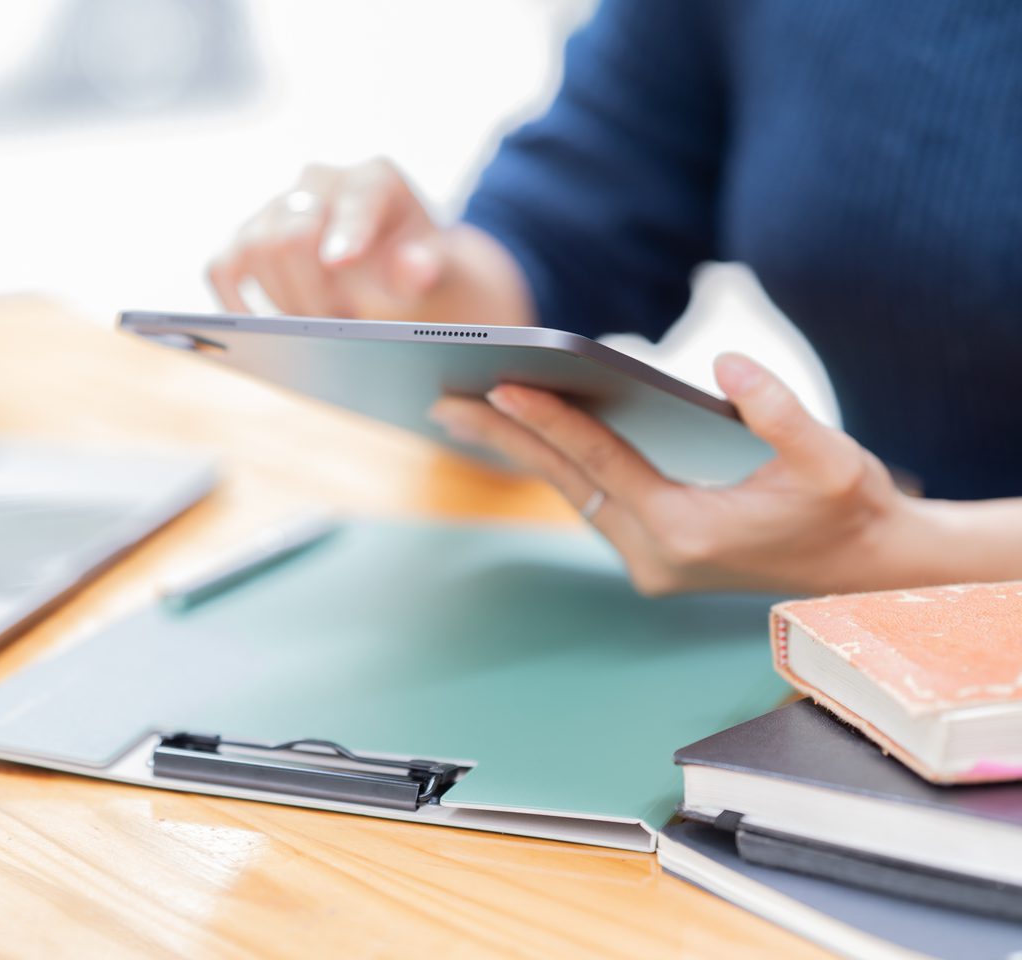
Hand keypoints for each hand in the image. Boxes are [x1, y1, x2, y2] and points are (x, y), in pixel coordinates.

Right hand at [208, 158, 447, 318]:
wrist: (390, 271)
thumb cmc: (413, 268)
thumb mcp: (436, 269)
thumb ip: (427, 268)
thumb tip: (415, 268)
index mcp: (374, 180)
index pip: (357, 200)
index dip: (347, 231)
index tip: (341, 260)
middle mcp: (318, 183)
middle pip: (295, 234)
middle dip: (316, 292)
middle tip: (341, 325)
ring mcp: (276, 208)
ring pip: (255, 251)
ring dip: (284, 301)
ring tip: (317, 327)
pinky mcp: (246, 239)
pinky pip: (223, 268)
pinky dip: (235, 300)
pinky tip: (260, 331)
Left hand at [429, 353, 921, 595]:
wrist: (862, 571)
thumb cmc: (848, 510)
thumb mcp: (832, 459)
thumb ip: (779, 409)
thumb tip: (725, 363)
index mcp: (687, 531)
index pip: (601, 463)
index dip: (550, 419)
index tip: (499, 384)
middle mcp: (655, 556)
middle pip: (566, 482)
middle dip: (504, 439)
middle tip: (443, 400)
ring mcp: (649, 564)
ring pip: (572, 495)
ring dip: (524, 453)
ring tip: (466, 412)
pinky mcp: (652, 559)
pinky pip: (591, 503)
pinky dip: (559, 468)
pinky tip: (528, 438)